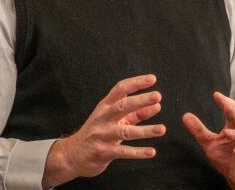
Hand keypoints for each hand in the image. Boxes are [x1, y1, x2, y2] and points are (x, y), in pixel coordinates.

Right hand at [42, 74, 165, 188]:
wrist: (72, 154)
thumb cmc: (98, 132)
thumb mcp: (115, 119)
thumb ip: (136, 113)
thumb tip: (157, 106)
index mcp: (105, 106)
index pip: (120, 89)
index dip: (136, 83)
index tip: (152, 79)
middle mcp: (103, 118)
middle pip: (122, 106)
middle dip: (140, 100)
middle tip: (157, 96)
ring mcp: (102, 135)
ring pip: (125, 131)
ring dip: (145, 130)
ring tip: (162, 129)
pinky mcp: (104, 152)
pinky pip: (123, 152)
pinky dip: (138, 152)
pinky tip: (151, 152)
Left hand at [183, 92, 234, 189]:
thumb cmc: (228, 158)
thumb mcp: (209, 143)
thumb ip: (199, 130)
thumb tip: (185, 116)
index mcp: (234, 127)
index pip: (232, 111)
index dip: (225, 102)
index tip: (216, 95)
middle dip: (234, 113)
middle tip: (226, 106)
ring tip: (227, 132)